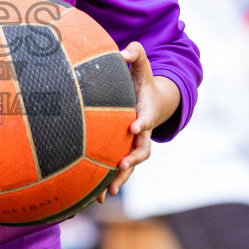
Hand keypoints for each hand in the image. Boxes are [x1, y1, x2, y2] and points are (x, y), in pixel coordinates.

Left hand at [99, 44, 179, 202]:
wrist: (153, 101)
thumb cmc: (143, 81)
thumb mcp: (142, 66)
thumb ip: (136, 55)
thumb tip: (124, 50)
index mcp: (145, 112)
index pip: (145, 119)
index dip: (142, 122)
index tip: (134, 126)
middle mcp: (142, 133)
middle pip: (142, 150)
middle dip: (133, 158)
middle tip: (122, 164)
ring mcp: (134, 145)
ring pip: (130, 166)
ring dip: (120, 178)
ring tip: (107, 193)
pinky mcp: (125, 151)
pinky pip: (118, 170)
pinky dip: (108, 183)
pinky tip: (95, 198)